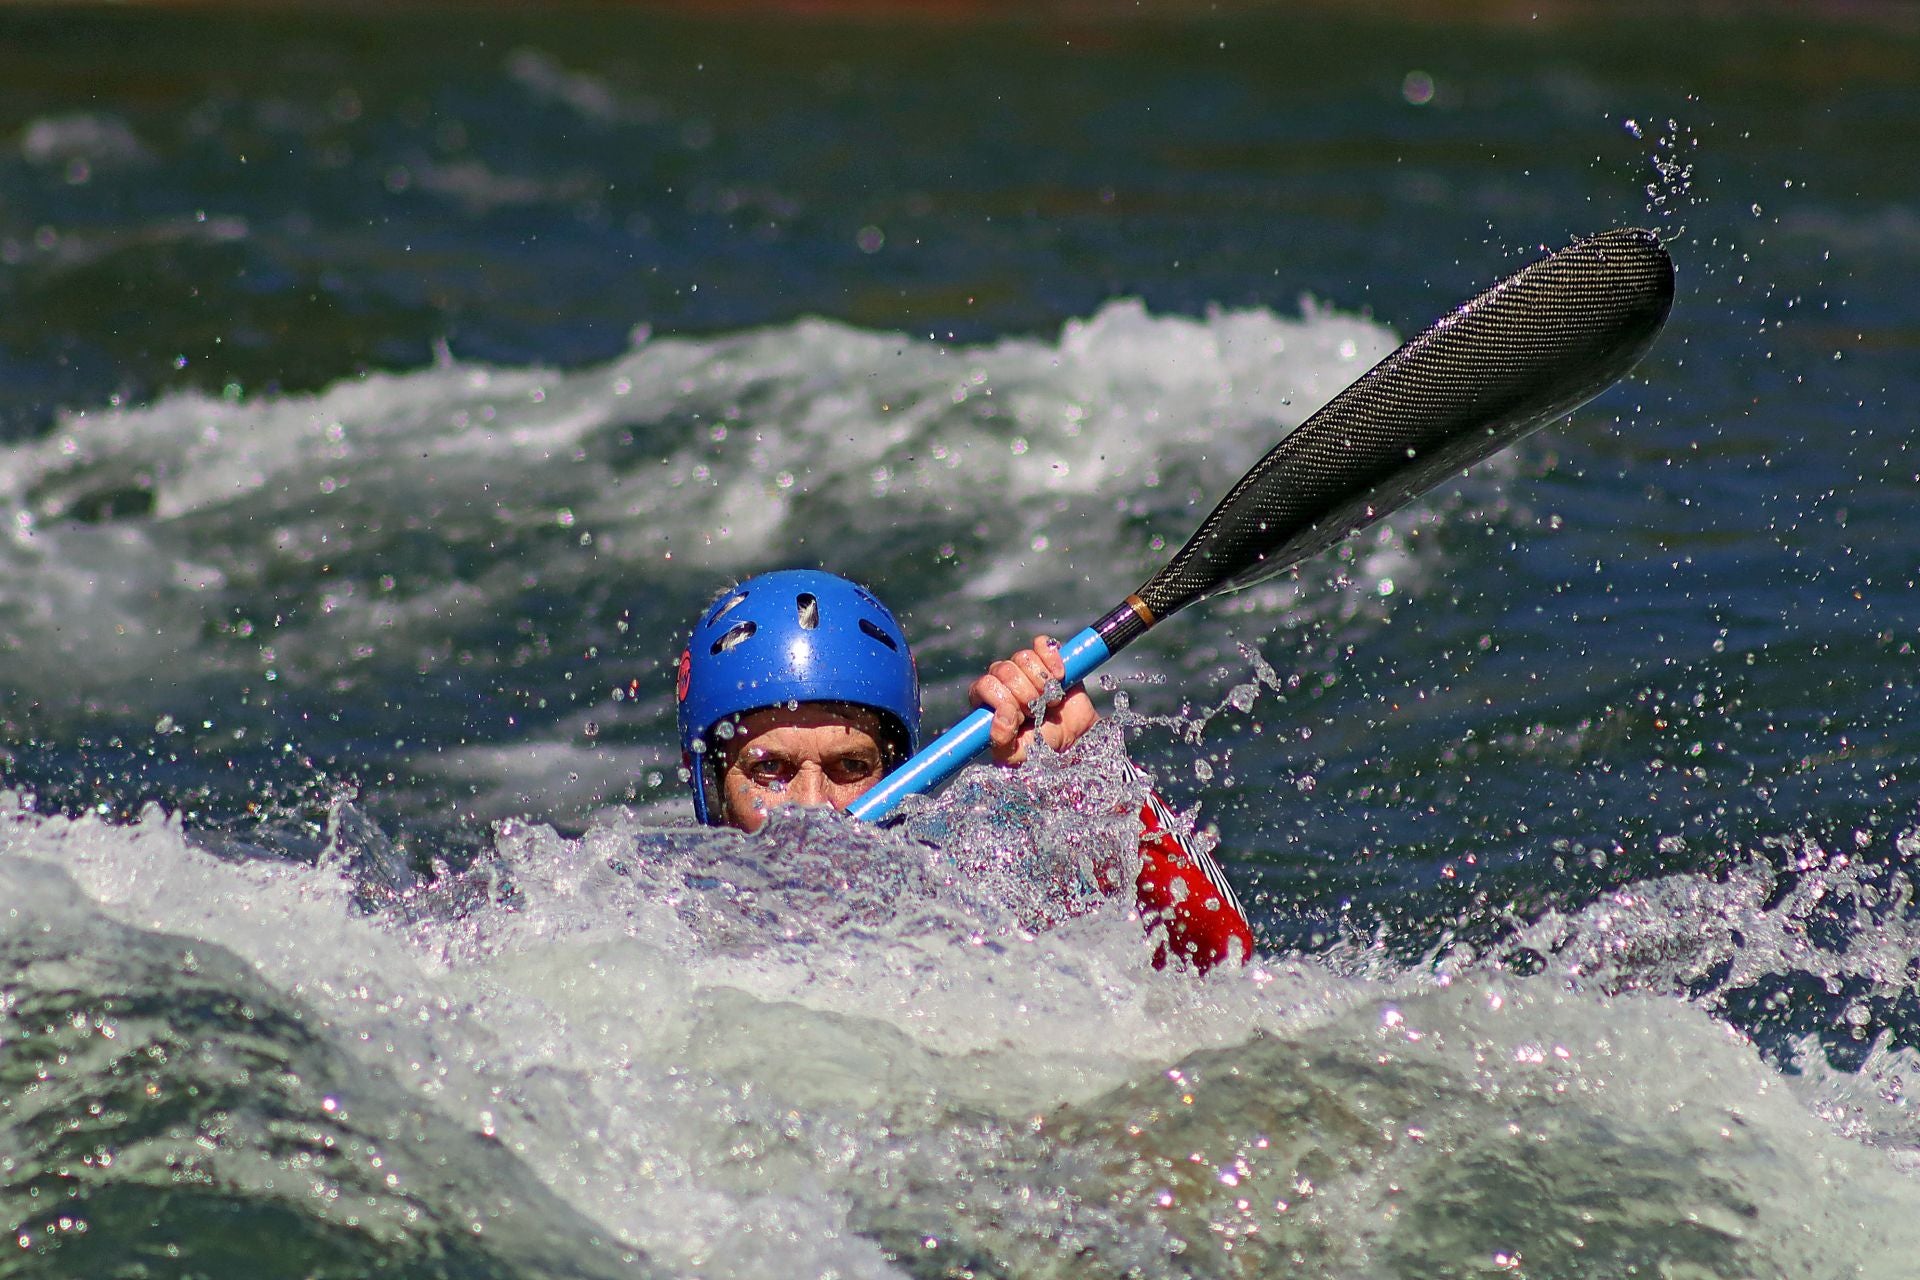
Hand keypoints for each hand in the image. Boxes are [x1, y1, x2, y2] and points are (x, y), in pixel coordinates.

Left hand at [968, 634, 1099, 766]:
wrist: (1075, 739)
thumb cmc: (1041, 748)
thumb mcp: (1016, 754)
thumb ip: (1001, 740)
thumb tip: (1002, 716)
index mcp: (987, 700)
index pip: (984, 685)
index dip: (1004, 700)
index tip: (1021, 717)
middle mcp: (1001, 679)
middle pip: (1004, 670)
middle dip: (1026, 695)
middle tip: (1037, 711)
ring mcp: (1024, 667)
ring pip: (1023, 657)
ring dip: (1042, 683)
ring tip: (1050, 701)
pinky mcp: (1047, 657)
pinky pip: (1043, 644)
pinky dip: (1053, 660)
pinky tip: (1060, 678)